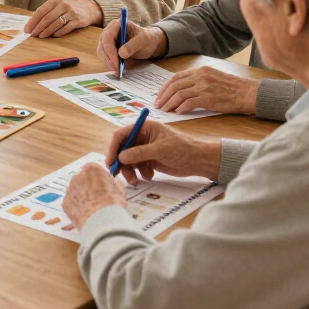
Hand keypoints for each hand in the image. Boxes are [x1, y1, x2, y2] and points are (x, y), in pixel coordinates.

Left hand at [25, 0, 102, 38]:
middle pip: (47, 18)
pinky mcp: (78, 20)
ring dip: (47, 31)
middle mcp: (63, 5)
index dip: (33, 21)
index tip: (27, 29)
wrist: (90, 8)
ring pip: (56, 23)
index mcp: (55, 0)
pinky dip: (60, 32)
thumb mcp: (58, 5)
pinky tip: (54, 36)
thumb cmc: (69, 8)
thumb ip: (46, 11)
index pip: (41, 11)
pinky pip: (67, 27)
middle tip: (32, 35)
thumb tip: (31, 23)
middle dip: (38, 28)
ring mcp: (71, 12)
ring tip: (41, 37)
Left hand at [63, 163, 125, 227]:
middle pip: (83, 180)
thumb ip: (114, 182)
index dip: (99, 179)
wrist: (101, 220)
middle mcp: (77, 176)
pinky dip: (77, 208)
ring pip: (76, 191)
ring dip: (82, 197)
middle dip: (88, 187)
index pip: (93, 170)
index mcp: (91, 169)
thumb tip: (114, 181)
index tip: (103, 187)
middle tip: (97, 199)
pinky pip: (72, 203)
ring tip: (91, 208)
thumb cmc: (112, 202)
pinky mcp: (65, 203)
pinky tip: (85, 215)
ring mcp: (69, 190)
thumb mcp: (120, 189)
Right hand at [97, 20, 167, 73]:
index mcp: (116, 25)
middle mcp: (109, 32)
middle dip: (108, 59)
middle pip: (102, 46)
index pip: (107, 37)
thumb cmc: (147, 38)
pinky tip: (117, 70)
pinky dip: (109, 64)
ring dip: (108, 63)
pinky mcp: (108, 49)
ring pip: (102, 53)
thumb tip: (121, 54)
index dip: (110, 50)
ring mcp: (107, 41)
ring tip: (117, 71)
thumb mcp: (143, 40)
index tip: (116, 62)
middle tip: (116, 70)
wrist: (149, 42)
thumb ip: (133, 45)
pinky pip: (105, 57)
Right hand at [104, 117, 220, 185]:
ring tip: (136, 180)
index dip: (113, 147)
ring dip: (130, 171)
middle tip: (118, 174)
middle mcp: (141, 137)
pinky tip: (149, 175)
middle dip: (120, 162)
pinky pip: (136, 167)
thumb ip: (139, 153)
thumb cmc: (182, 149)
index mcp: (143, 128)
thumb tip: (121, 157)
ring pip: (128, 160)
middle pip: (122, 149)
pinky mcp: (149, 160)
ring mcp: (145, 149)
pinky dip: (139, 173)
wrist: (198, 161)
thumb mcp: (160, 150)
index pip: (121, 135)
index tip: (111, 161)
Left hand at [155, 66, 258, 115]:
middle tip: (158, 104)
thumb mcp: (214, 77)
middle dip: (163, 95)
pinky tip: (178, 112)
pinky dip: (181, 108)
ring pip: (179, 94)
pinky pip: (189, 103)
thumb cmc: (233, 88)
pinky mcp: (208, 98)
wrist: (248, 93)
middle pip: (174, 85)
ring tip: (165, 110)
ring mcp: (204, 87)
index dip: (165, 86)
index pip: (176, 76)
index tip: (160, 95)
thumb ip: (198, 80)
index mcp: (200, 70)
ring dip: (170, 103)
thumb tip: (182, 90)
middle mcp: (200, 76)